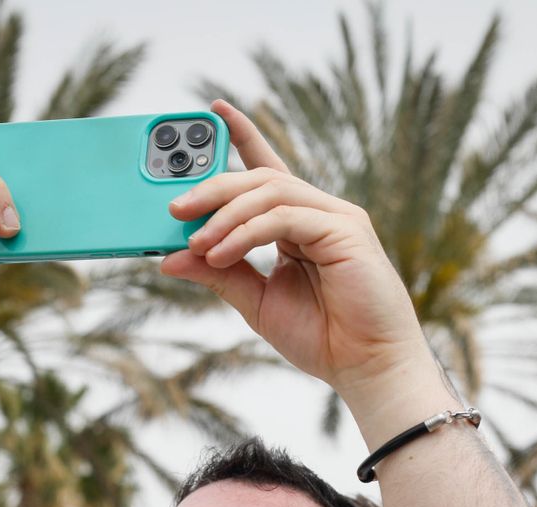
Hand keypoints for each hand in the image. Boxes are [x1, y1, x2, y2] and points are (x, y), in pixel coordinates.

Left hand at [161, 101, 427, 395]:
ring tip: (197, 241)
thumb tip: (169, 257)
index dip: (243, 136)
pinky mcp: (345, 229)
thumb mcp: (256, 301)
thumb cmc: (323, 336)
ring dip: (225, 214)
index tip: (213, 110)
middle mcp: (318, 212)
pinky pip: (285, 217)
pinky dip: (246, 232)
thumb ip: (219, 274)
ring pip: (270, 190)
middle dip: (213, 187)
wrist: (367, 367)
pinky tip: (221, 253)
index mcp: (299, 224)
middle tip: (174, 209)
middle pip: (260, 178)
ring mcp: (335, 217)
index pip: (267, 169)